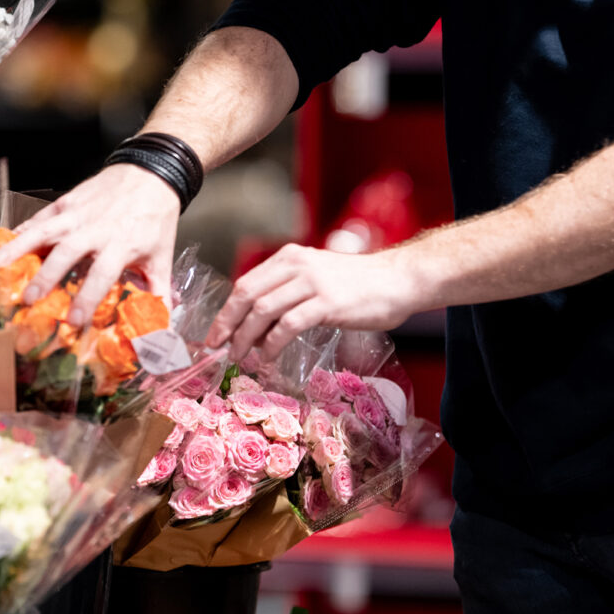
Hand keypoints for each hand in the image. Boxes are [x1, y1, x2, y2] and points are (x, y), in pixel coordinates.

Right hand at [0, 164, 180, 324]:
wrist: (151, 174)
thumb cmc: (155, 218)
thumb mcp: (162, 257)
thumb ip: (159, 292)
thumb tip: (159, 325)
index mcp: (122, 244)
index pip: (102, 274)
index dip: (87, 297)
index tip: (74, 320)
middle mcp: (96, 228)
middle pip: (66, 252)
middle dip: (46, 276)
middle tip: (28, 299)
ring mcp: (78, 213)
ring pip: (44, 230)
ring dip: (18, 248)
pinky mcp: (67, 201)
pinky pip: (41, 217)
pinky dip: (21, 230)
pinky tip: (3, 242)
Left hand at [206, 244, 422, 360]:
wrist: (398, 280)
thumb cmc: (358, 286)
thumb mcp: (316, 279)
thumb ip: (288, 295)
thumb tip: (258, 330)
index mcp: (289, 258)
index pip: (246, 284)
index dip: (226, 311)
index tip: (215, 334)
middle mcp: (297, 265)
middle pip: (247, 295)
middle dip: (228, 324)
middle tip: (217, 347)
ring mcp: (312, 283)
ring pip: (263, 310)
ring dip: (246, 337)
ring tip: (240, 356)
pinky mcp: (327, 302)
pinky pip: (288, 324)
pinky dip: (273, 343)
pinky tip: (269, 356)